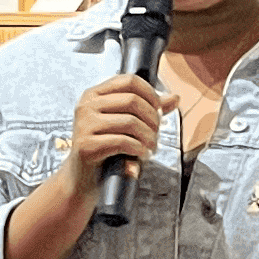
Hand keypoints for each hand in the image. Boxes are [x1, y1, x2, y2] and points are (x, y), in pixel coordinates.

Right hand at [64, 72, 166, 205]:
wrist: (83, 178)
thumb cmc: (106, 149)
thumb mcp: (126, 124)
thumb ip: (148, 109)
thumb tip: (174, 98)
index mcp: (94, 94)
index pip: (129, 80)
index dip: (151, 93)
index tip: (159, 110)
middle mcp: (86, 105)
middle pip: (133, 100)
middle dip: (152, 118)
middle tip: (156, 133)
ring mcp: (84, 125)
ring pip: (130, 121)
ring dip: (149, 136)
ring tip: (151, 146)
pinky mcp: (86, 146)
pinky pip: (123, 142)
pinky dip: (139, 149)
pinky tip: (141, 154)